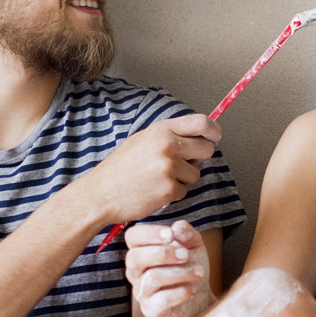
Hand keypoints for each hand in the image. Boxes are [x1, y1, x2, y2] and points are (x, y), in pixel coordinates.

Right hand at [77, 116, 220, 225]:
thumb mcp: (142, 140)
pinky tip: (153, 191)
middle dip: (199, 158)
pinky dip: (172, 194)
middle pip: (206, 149)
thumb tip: (196, 137)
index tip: (214, 137)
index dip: (213, 130)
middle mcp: (167, 146)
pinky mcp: (169, 189)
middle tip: (182, 164)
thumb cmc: (120, 168)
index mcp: (161, 130)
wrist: (101, 193)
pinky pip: (183, 191)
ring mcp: (169, 168)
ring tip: (158, 179)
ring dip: (182, 179)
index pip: (201, 122)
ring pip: (195, 174)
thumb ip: (169, 136)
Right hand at [124, 220, 213, 316]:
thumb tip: (177, 228)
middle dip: (163, 254)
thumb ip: (186, 233)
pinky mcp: (151, 309)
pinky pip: (161, 300)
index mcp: (141, 250)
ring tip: (198, 272)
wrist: (201, 296)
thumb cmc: (190, 266)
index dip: (149, 233)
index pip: (133, 237)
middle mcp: (136, 270)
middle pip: (135, 258)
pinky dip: (180, 293)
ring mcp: (141, 291)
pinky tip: (193, 289)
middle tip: (186, 255)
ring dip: (179, 273)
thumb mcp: (193, 244)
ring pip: (152, 278)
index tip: (171, 234)